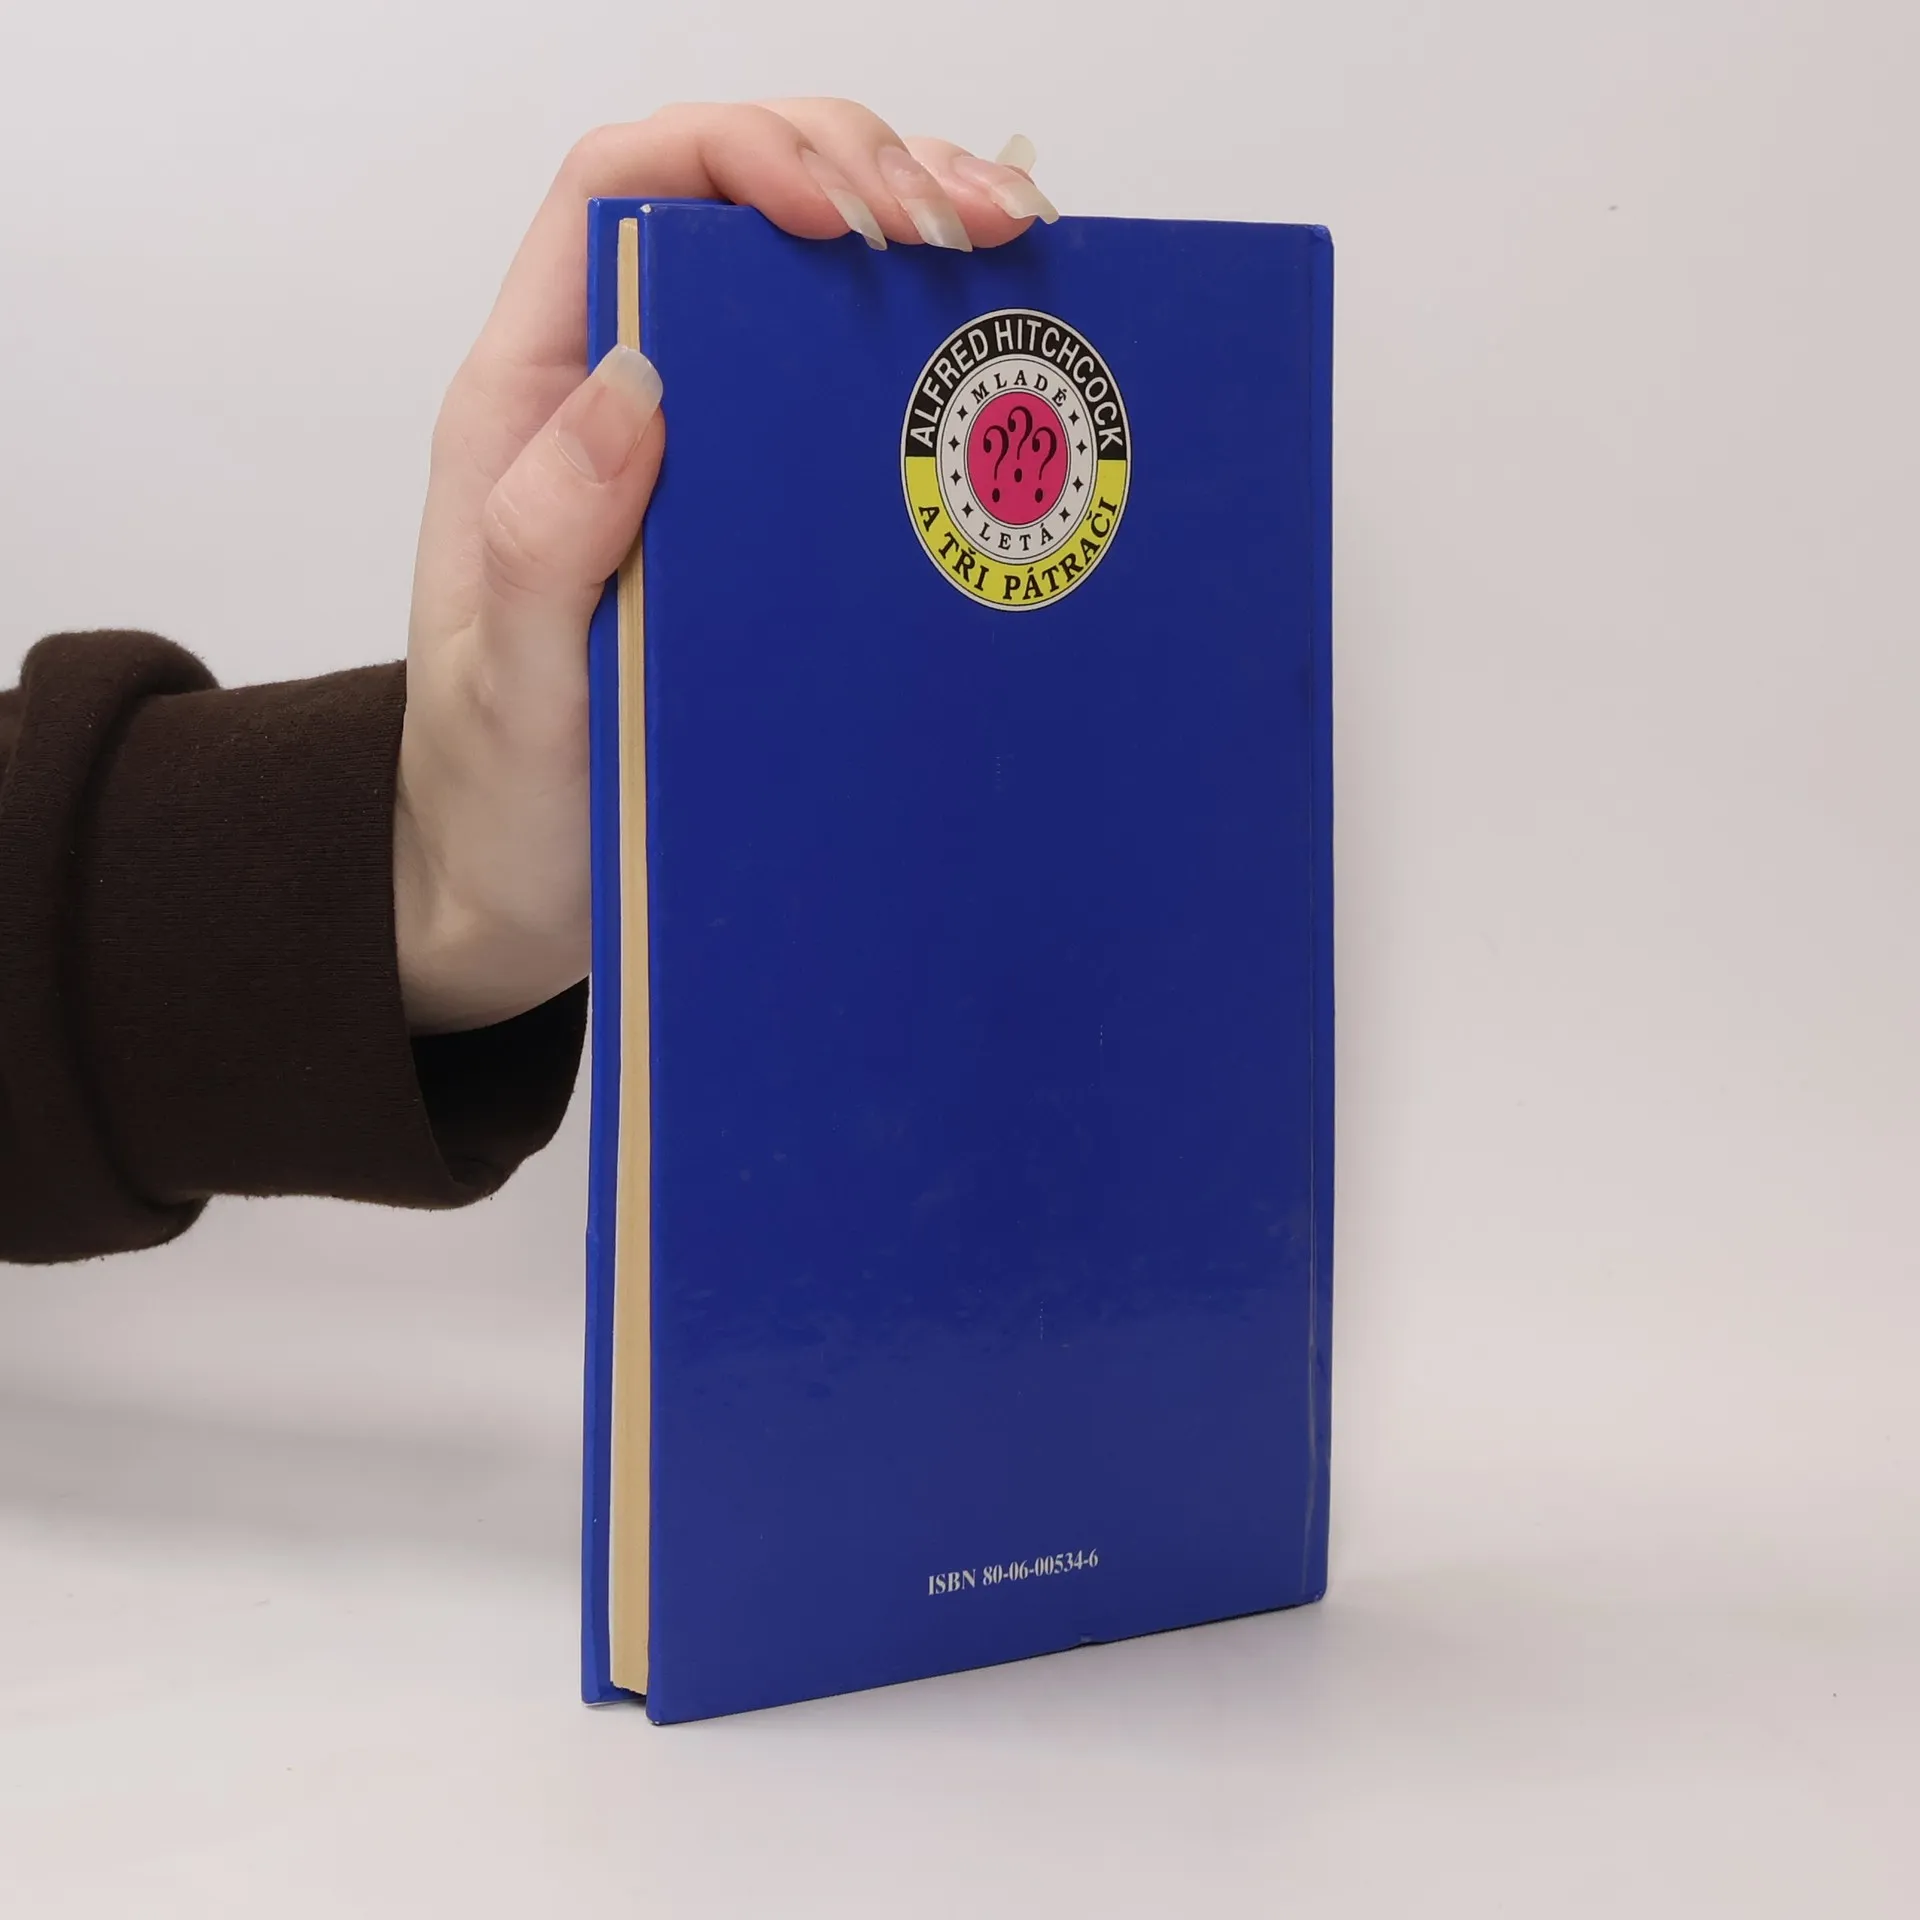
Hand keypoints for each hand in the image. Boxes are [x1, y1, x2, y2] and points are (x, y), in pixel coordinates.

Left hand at [394, 102, 1056, 1031]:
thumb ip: (542, 541)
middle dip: (863, 173)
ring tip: (1017, 260)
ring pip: (803, 288)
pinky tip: (1000, 373)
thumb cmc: (499, 793)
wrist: (515, 890)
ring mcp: (698, 456)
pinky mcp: (759, 520)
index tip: (849, 217)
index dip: (742, 156)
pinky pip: (844, 403)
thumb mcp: (511, 687)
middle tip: (978, 229)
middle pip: (737, 204)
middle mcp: (619, 402)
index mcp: (537, 404)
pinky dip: (925, 363)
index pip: (626, 190)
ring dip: (912, 246)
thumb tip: (639, 379)